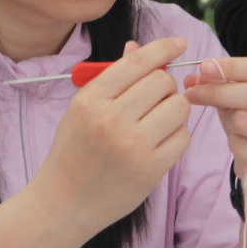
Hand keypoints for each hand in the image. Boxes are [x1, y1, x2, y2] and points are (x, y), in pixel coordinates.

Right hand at [33, 36, 192, 230]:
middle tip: (155, 99)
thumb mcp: (82, 109)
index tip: (178, 44)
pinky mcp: (151, 169)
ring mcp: (133, 146)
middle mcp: (111, 119)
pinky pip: (183, 137)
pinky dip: (175, 136)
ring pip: (178, 107)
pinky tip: (157, 144)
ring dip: (173, 110)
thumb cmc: (73, 152)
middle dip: (165, 86)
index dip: (163, 48)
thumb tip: (139, 48)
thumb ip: (112, 79)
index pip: (137, 62)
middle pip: (162, 82)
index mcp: (91, 99)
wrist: (63, 203)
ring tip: (155, 123)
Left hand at [183, 55, 246, 212]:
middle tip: (192, 92)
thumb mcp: (242, 95)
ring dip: (228, 121)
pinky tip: (242, 143)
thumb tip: (193, 79)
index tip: (205, 67)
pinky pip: (241, 145)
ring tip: (232, 123)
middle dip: (220, 92)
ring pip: (245, 120)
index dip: (233, 66)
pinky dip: (233, 142)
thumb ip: (221, 83)